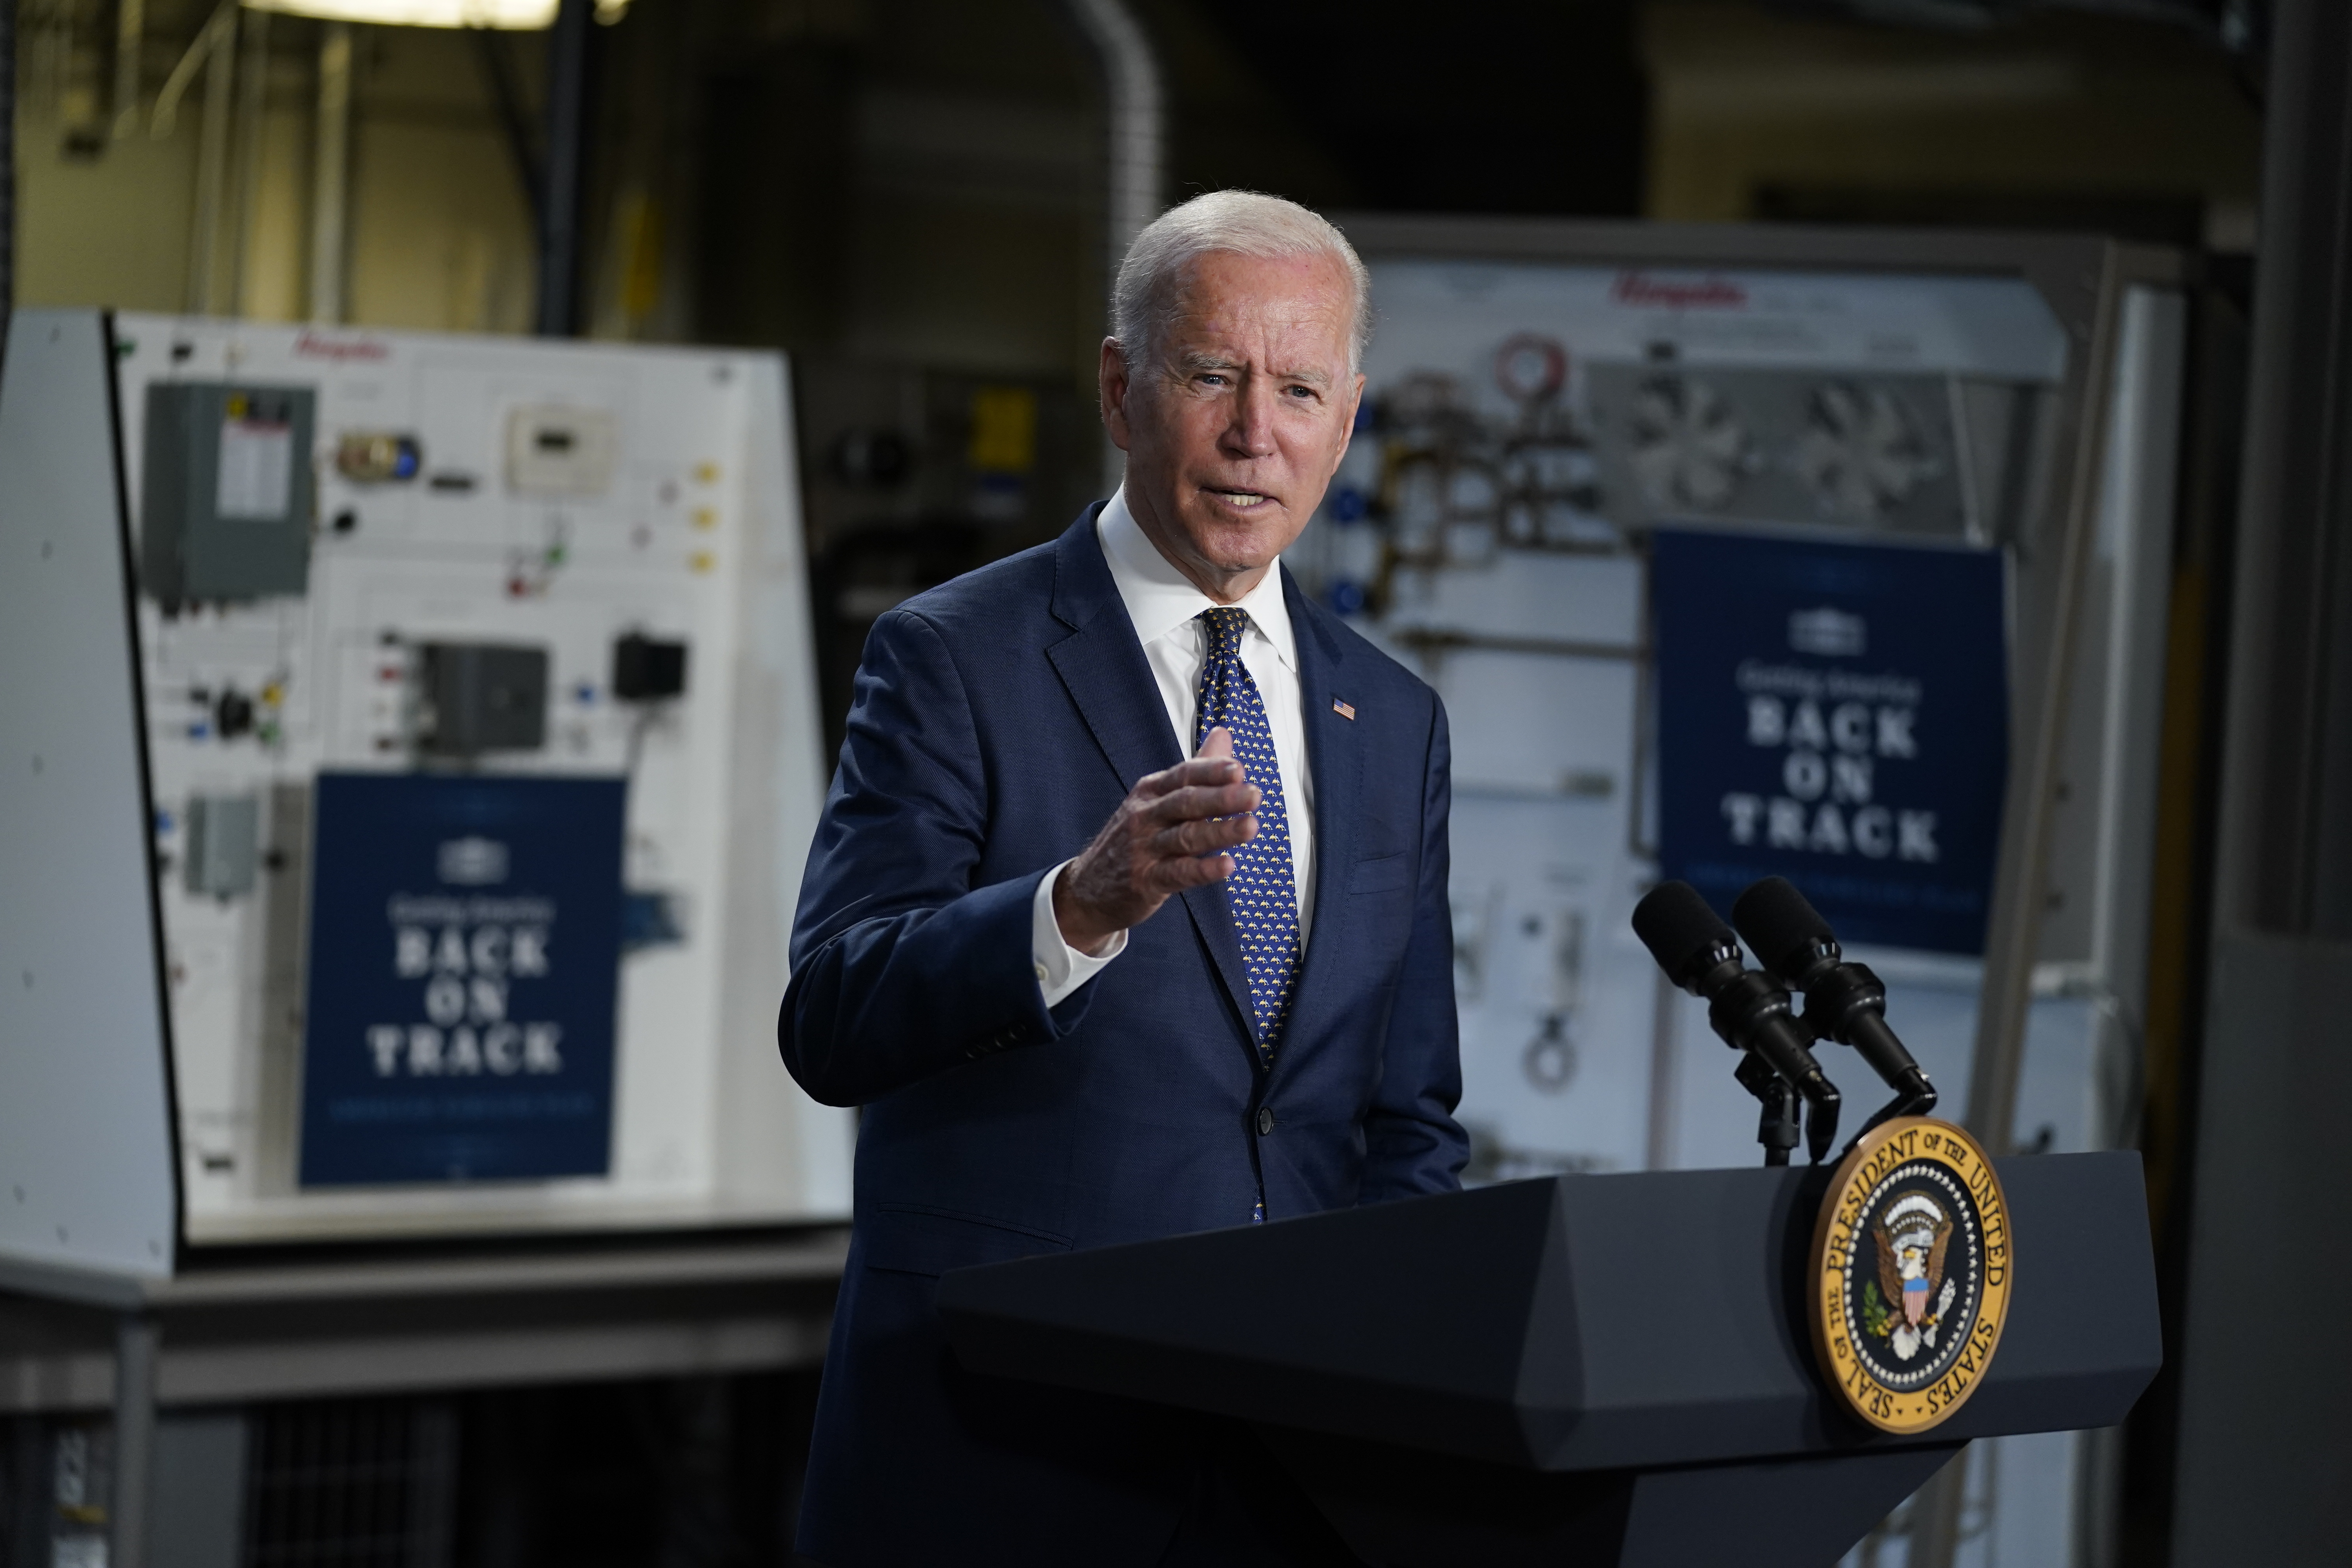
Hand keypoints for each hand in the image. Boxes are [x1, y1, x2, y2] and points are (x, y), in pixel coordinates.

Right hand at [1052, 726, 1257, 954]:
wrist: (1089, 887)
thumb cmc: (1135, 838)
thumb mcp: (1157, 800)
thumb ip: (1195, 770)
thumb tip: (1224, 734)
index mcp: (1151, 791)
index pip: (1183, 775)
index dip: (1211, 771)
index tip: (1239, 768)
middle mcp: (1146, 816)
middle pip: (1186, 802)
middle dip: (1221, 798)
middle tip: (1254, 796)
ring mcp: (1144, 848)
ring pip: (1185, 837)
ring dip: (1220, 831)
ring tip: (1251, 827)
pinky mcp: (1146, 881)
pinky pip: (1178, 873)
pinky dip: (1204, 869)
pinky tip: (1228, 866)